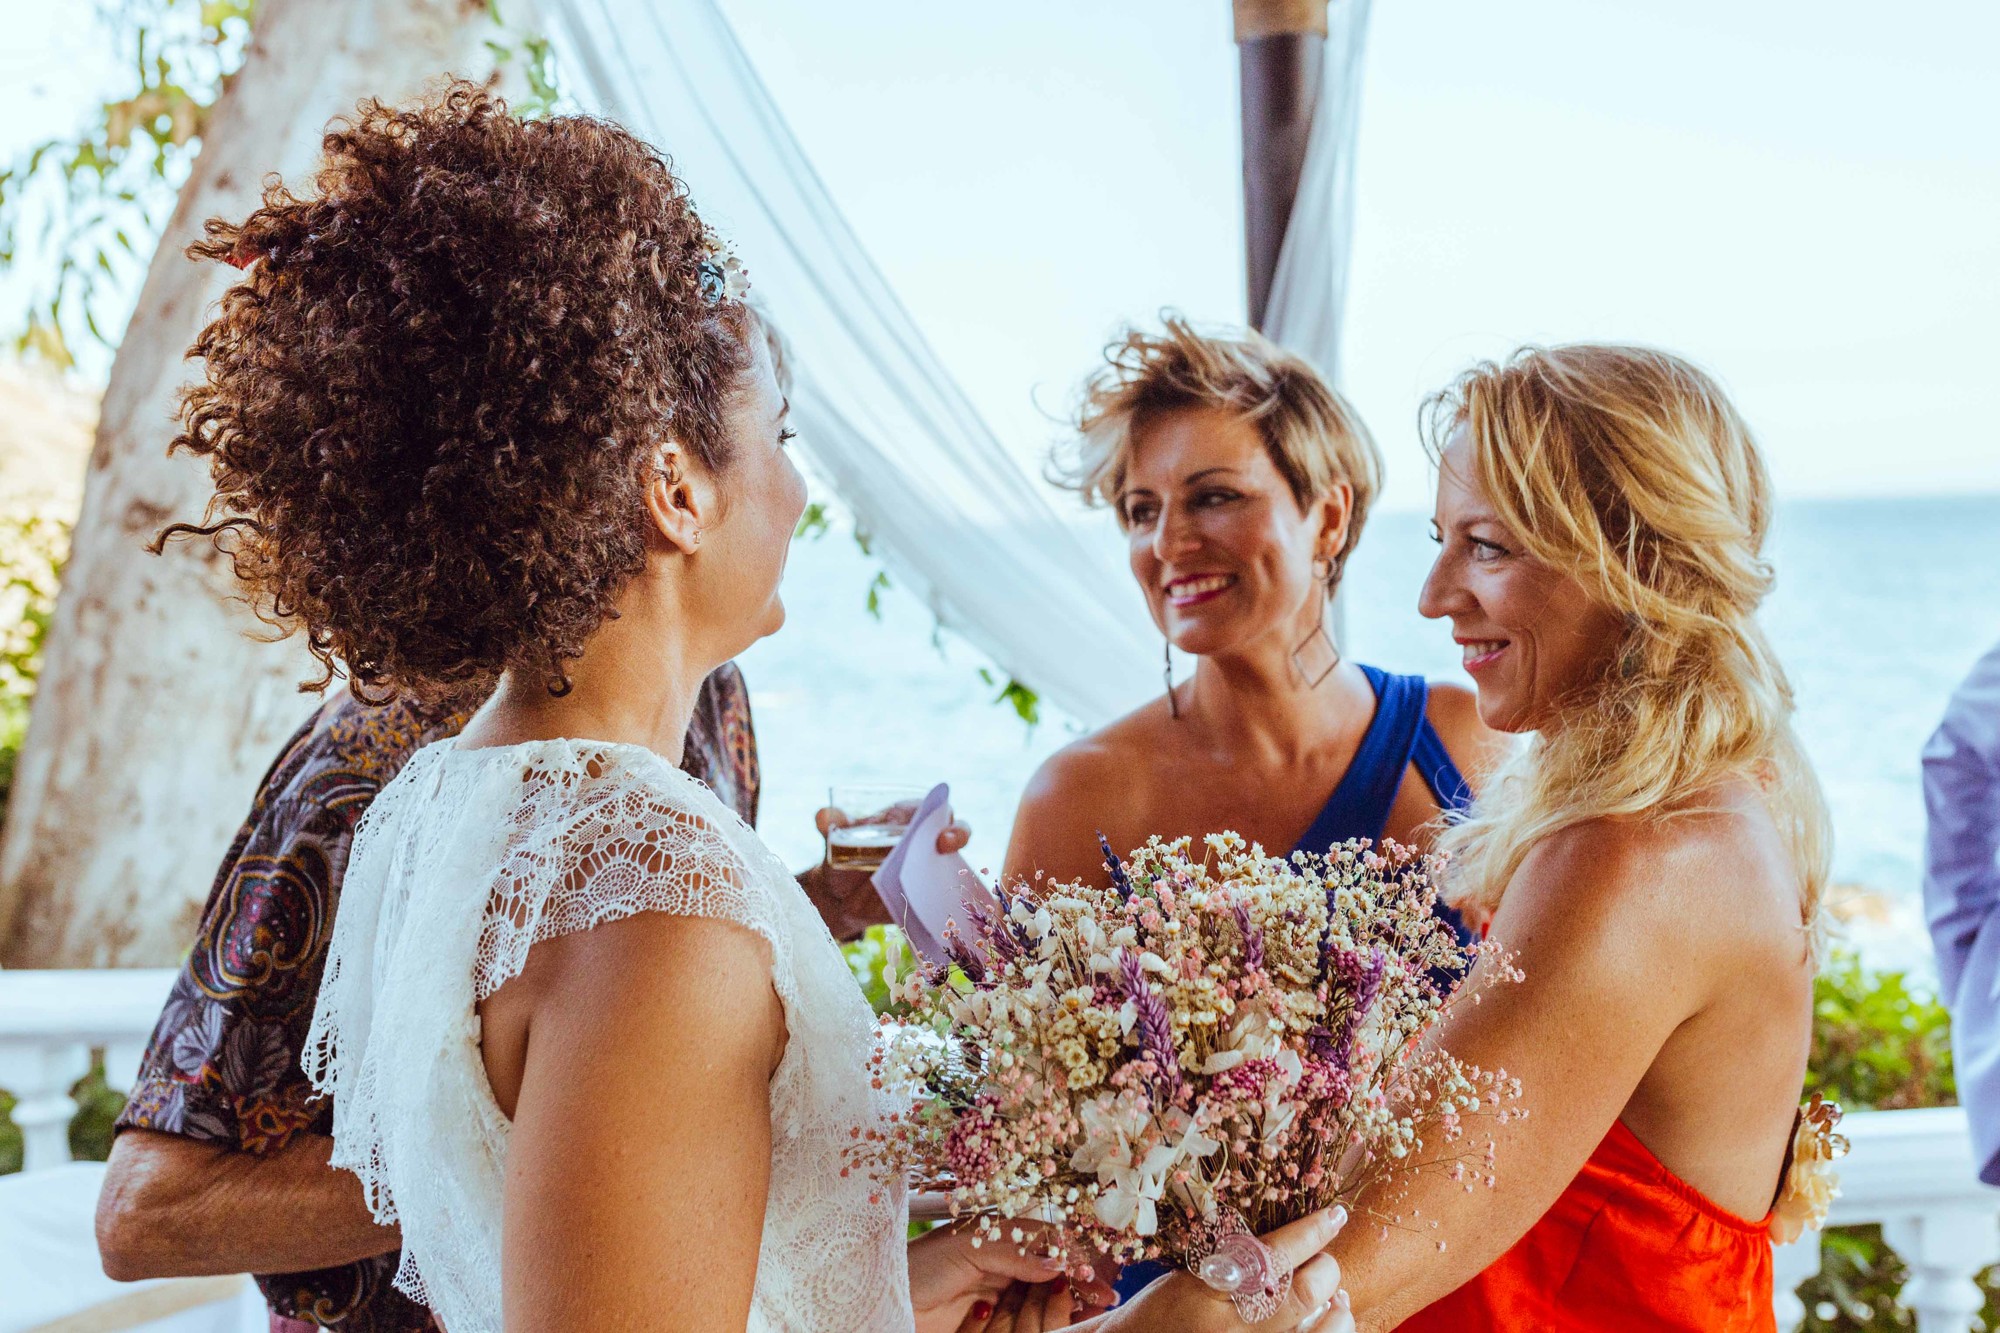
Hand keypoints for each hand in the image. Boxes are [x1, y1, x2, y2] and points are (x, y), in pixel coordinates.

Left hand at [803, 804, 971, 941]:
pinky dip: (945, 904)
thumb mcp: (835, 839)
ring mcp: (928, 870)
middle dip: (957, 835)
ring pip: (954, 866)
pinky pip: (943, 899)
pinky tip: (937, 912)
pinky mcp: (927, 897)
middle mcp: (924, 841)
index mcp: (906, 819)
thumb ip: (832, 824)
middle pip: (954, 833)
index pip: (934, 809)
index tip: (938, 824)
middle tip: (946, 844)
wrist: (839, 896)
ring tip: (938, 882)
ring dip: (955, 872)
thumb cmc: (842, 857)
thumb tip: (823, 816)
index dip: (942, 813)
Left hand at [908, 1223, 1115, 1332]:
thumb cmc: (916, 1267)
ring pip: (1047, 1298)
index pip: (1047, 1242)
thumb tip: (1058, 1260)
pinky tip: (1071, 1323)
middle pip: (1053, 1270)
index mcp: (997, 1239)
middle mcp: (1003, 1265)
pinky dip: (1054, 1322)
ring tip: (1096, 1309)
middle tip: (1106, 1295)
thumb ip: (1012, 1252)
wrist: (882, 1304)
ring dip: (1072, 1303)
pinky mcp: (993, 1325)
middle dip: (1081, 1280)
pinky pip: (1030, 1323)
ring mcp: (1000, 1296)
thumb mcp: (966, 1249)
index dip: (1073, 1253)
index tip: (1095, 1269)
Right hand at [1097, 1208, 1352, 1332]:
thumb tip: (1292, 1244)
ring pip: (1320, 1332)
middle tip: (1323, 1262)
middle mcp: (1233, 1329)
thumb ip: (1237, 1263)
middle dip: (1325, 1270)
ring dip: (1336, 1310)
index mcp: (1207, 1292)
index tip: (1334, 1216)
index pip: (1272, 1256)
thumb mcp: (1190, 1277)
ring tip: (1334, 1298)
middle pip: (1304, 1294)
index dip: (1310, 1233)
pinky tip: (1328, 1321)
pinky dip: (1328, 1332)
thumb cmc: (1160, 1312)